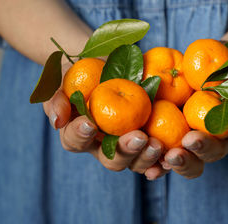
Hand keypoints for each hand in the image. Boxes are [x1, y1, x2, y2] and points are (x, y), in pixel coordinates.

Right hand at [42, 63, 167, 178]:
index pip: (76, 141)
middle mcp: (103, 146)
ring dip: (147, 157)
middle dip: (125, 152)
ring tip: (156, 144)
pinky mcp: (146, 138)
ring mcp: (126, 144)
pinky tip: (171, 155)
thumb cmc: (78, 74)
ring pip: (136, 162)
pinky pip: (155, 155)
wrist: (102, 65)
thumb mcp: (61, 81)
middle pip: (112, 160)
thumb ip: (56, 98)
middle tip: (138, 137)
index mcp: (79, 135)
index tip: (90, 123)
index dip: (81, 135)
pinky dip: (163, 159)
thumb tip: (58, 120)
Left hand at [160, 57, 227, 178]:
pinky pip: (170, 161)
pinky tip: (151, 170)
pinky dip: (160, 166)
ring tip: (169, 156)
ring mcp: (198, 145)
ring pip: (195, 163)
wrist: (206, 71)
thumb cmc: (222, 67)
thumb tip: (225, 69)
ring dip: (183, 161)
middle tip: (190, 141)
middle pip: (215, 152)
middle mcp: (220, 140)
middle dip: (203, 148)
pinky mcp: (176, 146)